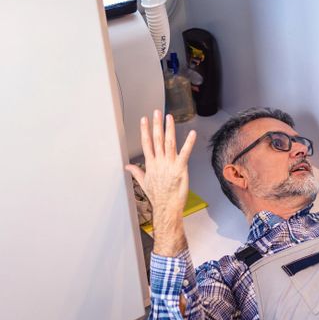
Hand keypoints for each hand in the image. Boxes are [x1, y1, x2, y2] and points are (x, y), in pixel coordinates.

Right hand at [125, 110, 195, 255]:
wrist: (166, 207)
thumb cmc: (157, 196)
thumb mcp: (143, 183)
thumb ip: (136, 171)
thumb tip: (127, 166)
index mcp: (151, 164)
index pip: (146, 143)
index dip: (145, 130)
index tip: (144, 119)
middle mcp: (159, 162)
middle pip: (156, 140)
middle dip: (156, 125)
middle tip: (157, 112)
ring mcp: (169, 164)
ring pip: (168, 143)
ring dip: (169, 129)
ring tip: (169, 117)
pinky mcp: (180, 168)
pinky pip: (185, 153)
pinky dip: (189, 143)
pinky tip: (191, 133)